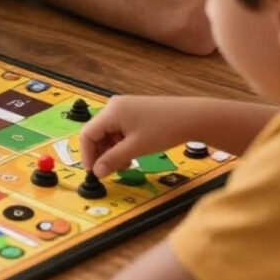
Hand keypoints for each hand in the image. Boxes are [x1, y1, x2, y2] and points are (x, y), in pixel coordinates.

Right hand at [80, 96, 198, 177]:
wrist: (192, 117)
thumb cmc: (165, 129)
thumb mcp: (136, 148)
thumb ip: (113, 160)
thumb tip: (97, 172)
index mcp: (111, 112)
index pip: (87, 134)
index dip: (87, 155)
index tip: (93, 172)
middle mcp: (114, 107)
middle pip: (97, 133)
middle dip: (102, 154)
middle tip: (109, 171)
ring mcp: (124, 108)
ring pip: (108, 134)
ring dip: (112, 151)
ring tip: (125, 165)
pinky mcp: (133, 112)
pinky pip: (119, 130)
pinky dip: (121, 144)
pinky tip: (131, 155)